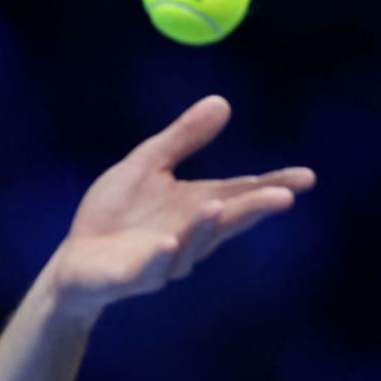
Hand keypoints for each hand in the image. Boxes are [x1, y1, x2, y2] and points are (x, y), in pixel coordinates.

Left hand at [43, 95, 315, 318]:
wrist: (75, 261)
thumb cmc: (114, 214)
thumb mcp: (147, 165)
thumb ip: (183, 138)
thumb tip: (222, 102)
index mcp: (195, 207)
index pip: (239, 194)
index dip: (272, 186)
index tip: (306, 178)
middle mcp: (188, 236)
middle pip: (226, 222)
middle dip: (253, 210)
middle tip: (284, 198)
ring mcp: (163, 260)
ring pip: (191, 245)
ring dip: (205, 227)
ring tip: (219, 205)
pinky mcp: (132, 277)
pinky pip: (150, 269)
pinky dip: (161, 256)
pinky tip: (169, 242)